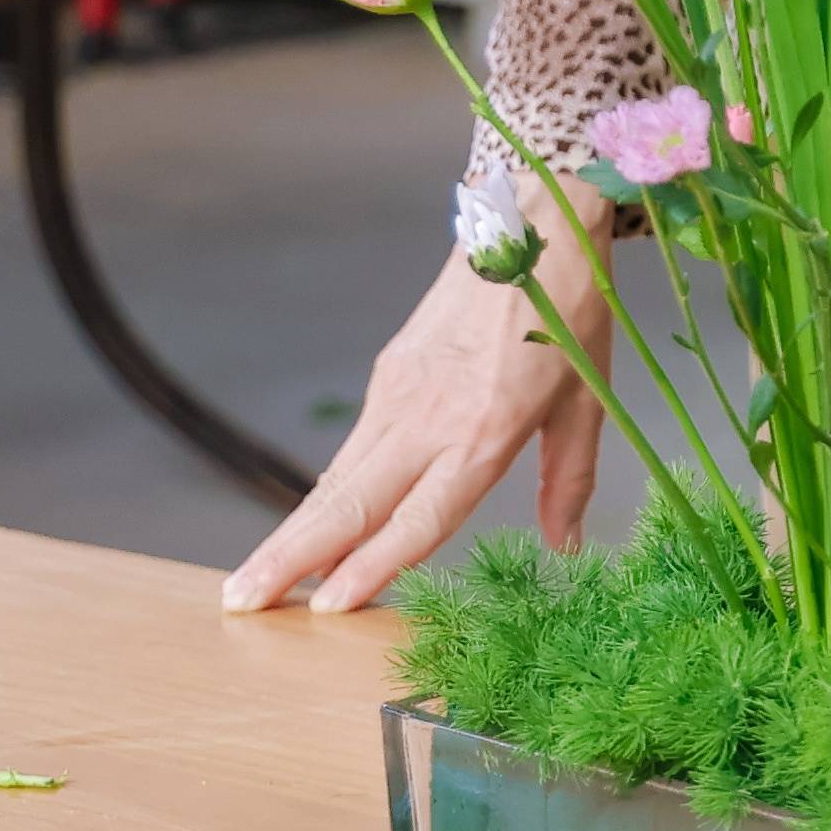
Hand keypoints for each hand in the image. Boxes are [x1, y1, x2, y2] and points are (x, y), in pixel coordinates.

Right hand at [225, 233, 607, 612]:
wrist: (529, 221)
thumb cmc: (570, 308)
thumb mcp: (590, 398)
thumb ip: (569, 478)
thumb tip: (563, 547)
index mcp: (485, 429)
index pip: (420, 516)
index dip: (373, 565)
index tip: (326, 609)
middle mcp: (430, 417)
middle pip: (350, 503)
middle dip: (292, 558)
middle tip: (241, 605)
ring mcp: (400, 393)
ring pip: (338, 478)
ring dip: (292, 531)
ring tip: (251, 580)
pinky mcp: (389, 373)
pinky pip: (352, 448)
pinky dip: (324, 493)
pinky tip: (306, 526)